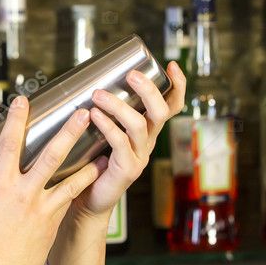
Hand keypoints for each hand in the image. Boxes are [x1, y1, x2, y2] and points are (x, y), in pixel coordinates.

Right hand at [0, 96, 107, 264]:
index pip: (9, 144)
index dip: (17, 120)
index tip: (24, 101)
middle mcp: (24, 193)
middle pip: (51, 155)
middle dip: (68, 132)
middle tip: (82, 114)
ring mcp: (41, 210)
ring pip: (70, 181)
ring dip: (88, 165)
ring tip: (104, 152)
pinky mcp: (51, 225)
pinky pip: (69, 203)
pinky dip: (81, 192)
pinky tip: (92, 184)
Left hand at [67, 62, 187, 221]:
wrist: (88, 199)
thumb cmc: (92, 162)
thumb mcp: (103, 133)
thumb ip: (104, 112)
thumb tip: (88, 81)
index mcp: (147, 130)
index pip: (172, 106)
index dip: (177, 86)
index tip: (171, 65)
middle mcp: (148, 141)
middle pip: (161, 111)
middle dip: (148, 90)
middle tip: (130, 75)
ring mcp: (140, 156)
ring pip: (139, 125)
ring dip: (118, 105)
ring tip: (98, 95)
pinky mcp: (127, 169)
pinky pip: (120, 143)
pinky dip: (107, 126)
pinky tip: (94, 115)